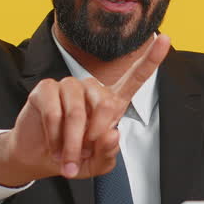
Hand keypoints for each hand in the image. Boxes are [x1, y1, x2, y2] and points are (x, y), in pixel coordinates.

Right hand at [0, 35, 170, 185]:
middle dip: (93, 136)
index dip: (151, 59)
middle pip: (105, 103)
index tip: (165, 39)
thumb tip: (111, 134)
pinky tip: (52, 145)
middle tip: (82, 154)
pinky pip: (54, 112)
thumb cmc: (72, 157)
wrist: (38, 159)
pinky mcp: (46, 89)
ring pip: (77, 111)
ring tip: (65, 156)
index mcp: (110, 103)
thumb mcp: (96, 165)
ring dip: (71, 142)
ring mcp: (68, 86)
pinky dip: (53, 136)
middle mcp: (91, 89)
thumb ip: (108, 154)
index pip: (135, 78)